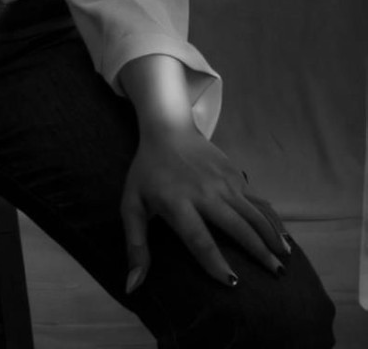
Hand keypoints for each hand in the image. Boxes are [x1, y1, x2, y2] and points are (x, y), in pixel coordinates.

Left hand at [120, 124, 292, 293]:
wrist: (168, 128)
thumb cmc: (147, 172)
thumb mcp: (131, 205)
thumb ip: (135, 246)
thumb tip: (133, 286)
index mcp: (177, 203)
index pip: (199, 239)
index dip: (215, 263)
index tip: (232, 284)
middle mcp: (204, 192)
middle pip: (237, 227)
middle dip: (258, 253)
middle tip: (276, 277)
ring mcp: (223, 181)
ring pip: (253, 214)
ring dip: (271, 237)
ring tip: (284, 260)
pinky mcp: (235, 173)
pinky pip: (257, 201)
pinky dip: (272, 219)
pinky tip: (283, 236)